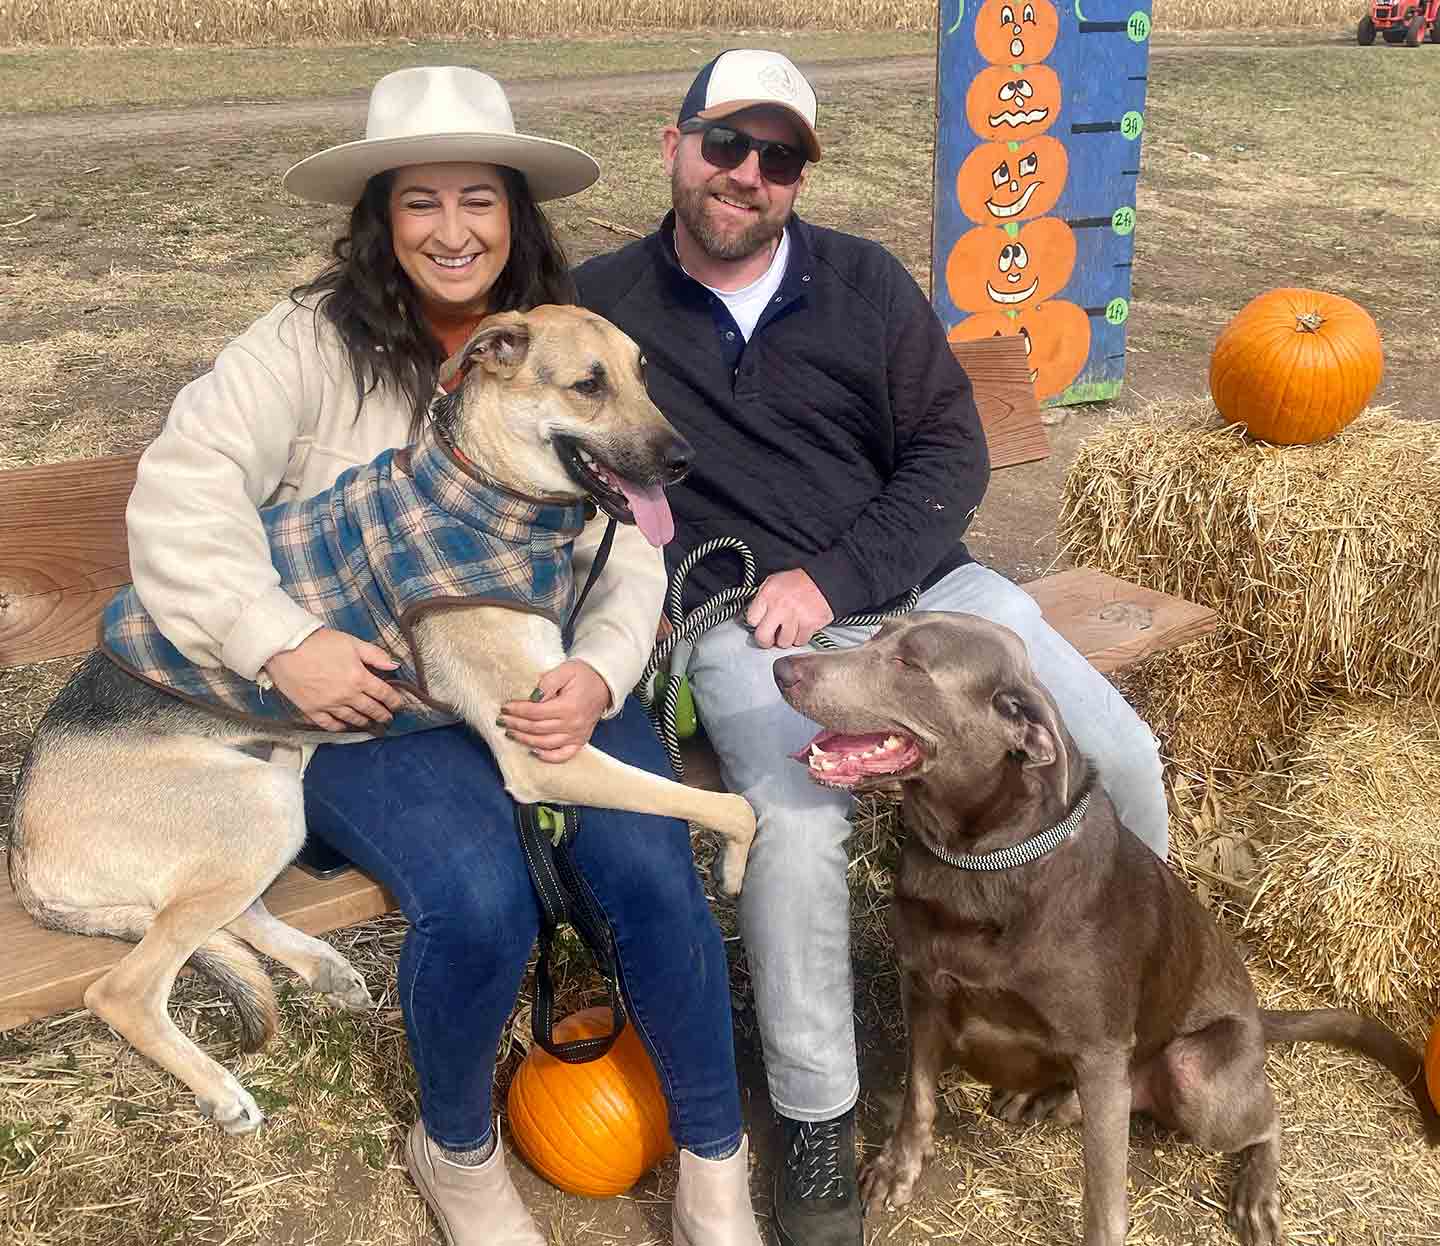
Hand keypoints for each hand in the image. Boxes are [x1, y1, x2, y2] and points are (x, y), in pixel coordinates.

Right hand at [264, 628, 407, 731]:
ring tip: (370, 724)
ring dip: (364, 722)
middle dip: (382, 715)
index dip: (394, 701)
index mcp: (359, 678)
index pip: (384, 694)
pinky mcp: (312, 710)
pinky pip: (330, 724)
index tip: (399, 705)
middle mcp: (347, 696)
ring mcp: (329, 705)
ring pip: (353, 719)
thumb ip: (375, 655)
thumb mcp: (352, 643)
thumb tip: (395, 665)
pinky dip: (340, 727)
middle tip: (388, 718)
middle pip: (371, 709)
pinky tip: (345, 726)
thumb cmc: (320, 642)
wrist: (285, 648)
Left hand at [498, 660, 611, 762]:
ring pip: (546, 743)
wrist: (604, 684)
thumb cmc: (582, 675)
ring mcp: (577, 735)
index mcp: (569, 706)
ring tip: (510, 733)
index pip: (536, 712)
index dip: (518, 710)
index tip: (505, 707)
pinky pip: (564, 755)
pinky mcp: (580, 741)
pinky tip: (533, 752)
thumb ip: (548, 682)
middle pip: (537, 728)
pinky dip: (548, 757)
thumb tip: (533, 697)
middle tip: (501, 720)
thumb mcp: (565, 670)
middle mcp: (573, 724)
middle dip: (516, 724)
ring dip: (525, 740)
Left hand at [744, 569, 834, 648]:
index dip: (757, 623)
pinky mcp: (809, 625)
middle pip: (763, 637)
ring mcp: (795, 617)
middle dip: (765, 641)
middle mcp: (780, 606)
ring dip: (786, 639)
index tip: (761, 623)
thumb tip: (756, 616)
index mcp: (768, 594)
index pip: (751, 619)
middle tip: (770, 638)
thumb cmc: (799, 582)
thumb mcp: (774, 581)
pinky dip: (800, 637)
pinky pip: (800, 641)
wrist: (825, 581)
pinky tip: (801, 627)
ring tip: (789, 629)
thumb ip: (762, 598)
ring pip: (783, 643)